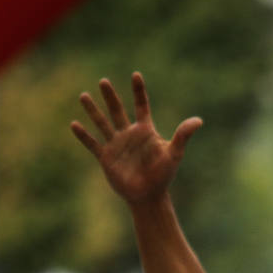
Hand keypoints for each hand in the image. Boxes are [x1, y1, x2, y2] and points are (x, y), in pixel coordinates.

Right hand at [71, 73, 201, 205]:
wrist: (149, 197)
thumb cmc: (163, 176)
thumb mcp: (174, 154)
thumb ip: (183, 136)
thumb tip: (199, 120)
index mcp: (145, 131)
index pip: (141, 106)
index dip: (139, 92)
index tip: (136, 75)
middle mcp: (128, 135)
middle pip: (118, 110)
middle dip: (111, 96)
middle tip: (104, 81)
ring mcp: (116, 145)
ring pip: (102, 123)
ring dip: (93, 110)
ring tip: (84, 96)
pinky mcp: (106, 158)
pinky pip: (93, 144)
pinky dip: (83, 136)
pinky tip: (74, 124)